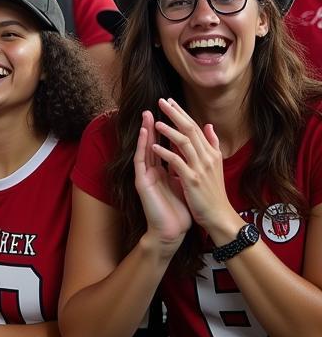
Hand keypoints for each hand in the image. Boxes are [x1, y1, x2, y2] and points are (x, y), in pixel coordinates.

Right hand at [134, 107, 191, 245]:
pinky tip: (146, 134)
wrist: (172, 231)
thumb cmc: (180, 211)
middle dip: (156, 124)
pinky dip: (144, 147)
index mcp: (164, 170)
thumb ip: (187, 166)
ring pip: (145, 148)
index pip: (166, 144)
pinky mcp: (142, 182)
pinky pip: (141, 161)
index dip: (170, 128)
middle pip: (154, 142)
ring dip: (146, 131)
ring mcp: (146, 175)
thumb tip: (193, 153)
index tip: (174, 112)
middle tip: (159, 105)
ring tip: (148, 114)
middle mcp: (153, 170)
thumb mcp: (187, 183)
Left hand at [151, 97, 236, 237]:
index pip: (195, 127)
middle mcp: (207, 157)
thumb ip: (212, 145)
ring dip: (169, 131)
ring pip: (184, 143)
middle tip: (161, 101)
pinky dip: (165, 153)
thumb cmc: (214, 193)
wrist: (219, 216)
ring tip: (155, 122)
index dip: (182, 113)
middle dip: (175, 114)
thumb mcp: (216, 166)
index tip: (170, 101)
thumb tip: (209, 126)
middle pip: (190, 130)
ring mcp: (200, 168)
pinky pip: (177, 162)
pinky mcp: (192, 180)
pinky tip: (154, 147)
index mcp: (211, 153)